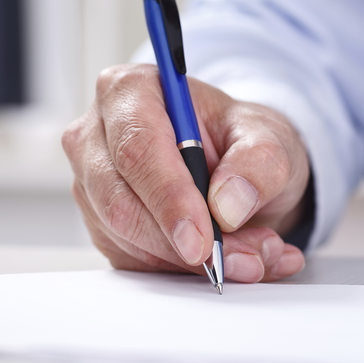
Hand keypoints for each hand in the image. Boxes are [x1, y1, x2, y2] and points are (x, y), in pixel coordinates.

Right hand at [62, 64, 309, 282]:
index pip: (137, 150)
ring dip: (192, 262)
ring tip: (253, 255)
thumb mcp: (270, 139)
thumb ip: (259, 163)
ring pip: (127, 240)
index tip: (204, 240)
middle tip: (246, 259)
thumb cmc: (241, 140)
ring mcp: (93, 184)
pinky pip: (134, 263)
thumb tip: (229, 204)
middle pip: (121, 203)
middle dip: (185, 243)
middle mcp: (97, 135)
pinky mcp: (101, 226)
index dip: (169, 199)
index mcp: (130, 90)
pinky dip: (184, 271)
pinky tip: (228, 259)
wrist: (238, 169)